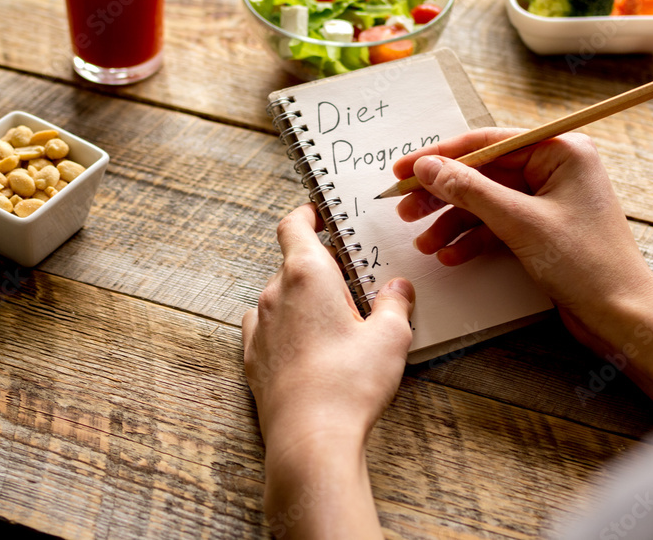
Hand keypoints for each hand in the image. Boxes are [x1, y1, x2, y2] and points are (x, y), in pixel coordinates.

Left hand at [242, 203, 413, 537]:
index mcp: (306, 274)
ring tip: (335, 324)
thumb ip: (395, 305)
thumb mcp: (391, 337)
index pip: (294, 226)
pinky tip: (311, 350)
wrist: (310, 438)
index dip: (305, 214)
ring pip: (280, 298)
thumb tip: (398, 289)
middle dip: (320, 269)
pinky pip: (269, 330)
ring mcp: (259, 327)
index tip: (317, 213)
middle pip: (292, 264)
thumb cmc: (349, 383)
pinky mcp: (254, 359)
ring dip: (302, 302)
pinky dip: (288, 330)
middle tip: (351, 284)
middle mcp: (274, 293)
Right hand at [393, 130, 652, 424]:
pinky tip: (450, 255)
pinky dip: (473, 239)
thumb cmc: (586, 264)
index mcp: (561, 151)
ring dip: (452, 222)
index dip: (440, 156)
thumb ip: (469, 190)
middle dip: (442, 194)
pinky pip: (498, 224)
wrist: (622, 316)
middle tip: (404, 209)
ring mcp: (549, 200)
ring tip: (424, 243)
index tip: (403, 171)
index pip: (487, 142)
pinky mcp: (544, 229)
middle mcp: (556, 168)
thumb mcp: (520, 222)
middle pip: (483, 172)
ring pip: (486, 202)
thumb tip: (427, 167)